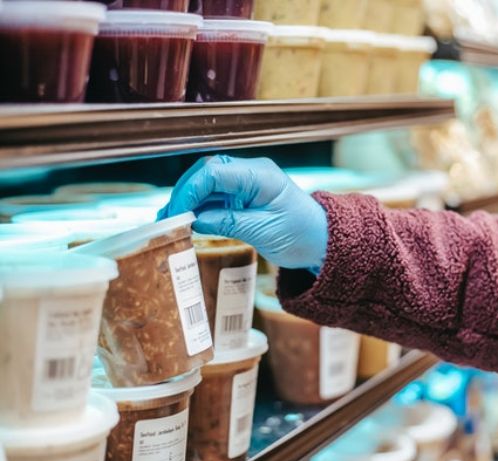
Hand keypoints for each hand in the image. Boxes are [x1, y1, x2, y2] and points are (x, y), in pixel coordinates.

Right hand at [159, 155, 327, 271]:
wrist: (320, 240)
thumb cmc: (301, 233)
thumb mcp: (264, 231)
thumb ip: (228, 222)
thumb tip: (195, 221)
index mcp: (260, 175)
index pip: (214, 173)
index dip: (190, 191)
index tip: (177, 214)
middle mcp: (251, 173)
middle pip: (206, 172)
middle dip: (184, 193)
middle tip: (169, 218)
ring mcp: (246, 184)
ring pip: (207, 184)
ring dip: (188, 200)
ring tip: (170, 221)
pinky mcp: (242, 197)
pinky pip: (214, 196)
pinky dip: (198, 208)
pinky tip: (186, 221)